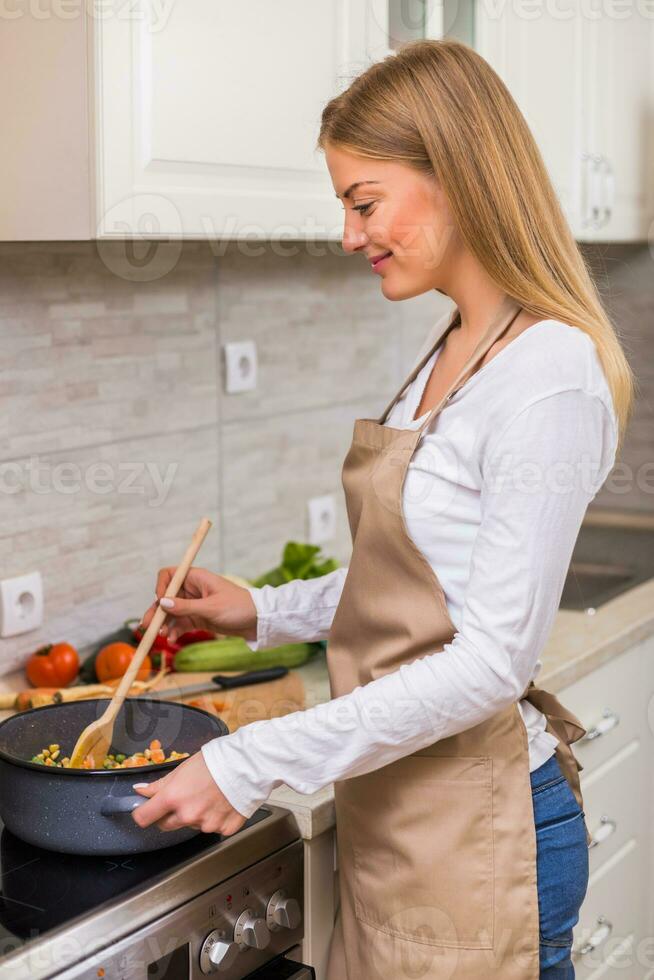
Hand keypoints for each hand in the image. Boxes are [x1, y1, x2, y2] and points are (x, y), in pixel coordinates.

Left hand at [131, 751, 246, 835]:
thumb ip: (159, 785)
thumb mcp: (182, 769)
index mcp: (173, 798)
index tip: (145, 809)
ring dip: (195, 815)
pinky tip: (221, 803)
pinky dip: (215, 819)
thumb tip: (140, 791)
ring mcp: (206, 825)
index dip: (142, 813)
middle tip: (183, 798)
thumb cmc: (215, 761)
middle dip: (169, 815)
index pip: (143, 818)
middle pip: (166, 825)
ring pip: (191, 826)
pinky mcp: (223, 829)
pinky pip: (213, 828)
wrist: (247, 764)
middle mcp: (187, 815)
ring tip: (208, 796)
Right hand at [139, 566, 257, 642]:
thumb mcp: (211, 608)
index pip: (169, 576)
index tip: (161, 603)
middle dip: (156, 611)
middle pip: (166, 597)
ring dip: (164, 624)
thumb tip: (162, 603)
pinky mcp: (198, 618)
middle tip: (146, 627)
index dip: (161, 588)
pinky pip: (180, 623)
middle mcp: (192, 590)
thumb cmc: (239, 607)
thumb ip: (185, 607)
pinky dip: (175, 631)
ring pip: (171, 613)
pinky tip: (173, 639)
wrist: (258, 621)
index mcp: (196, 578)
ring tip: (161, 636)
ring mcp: (194, 604)